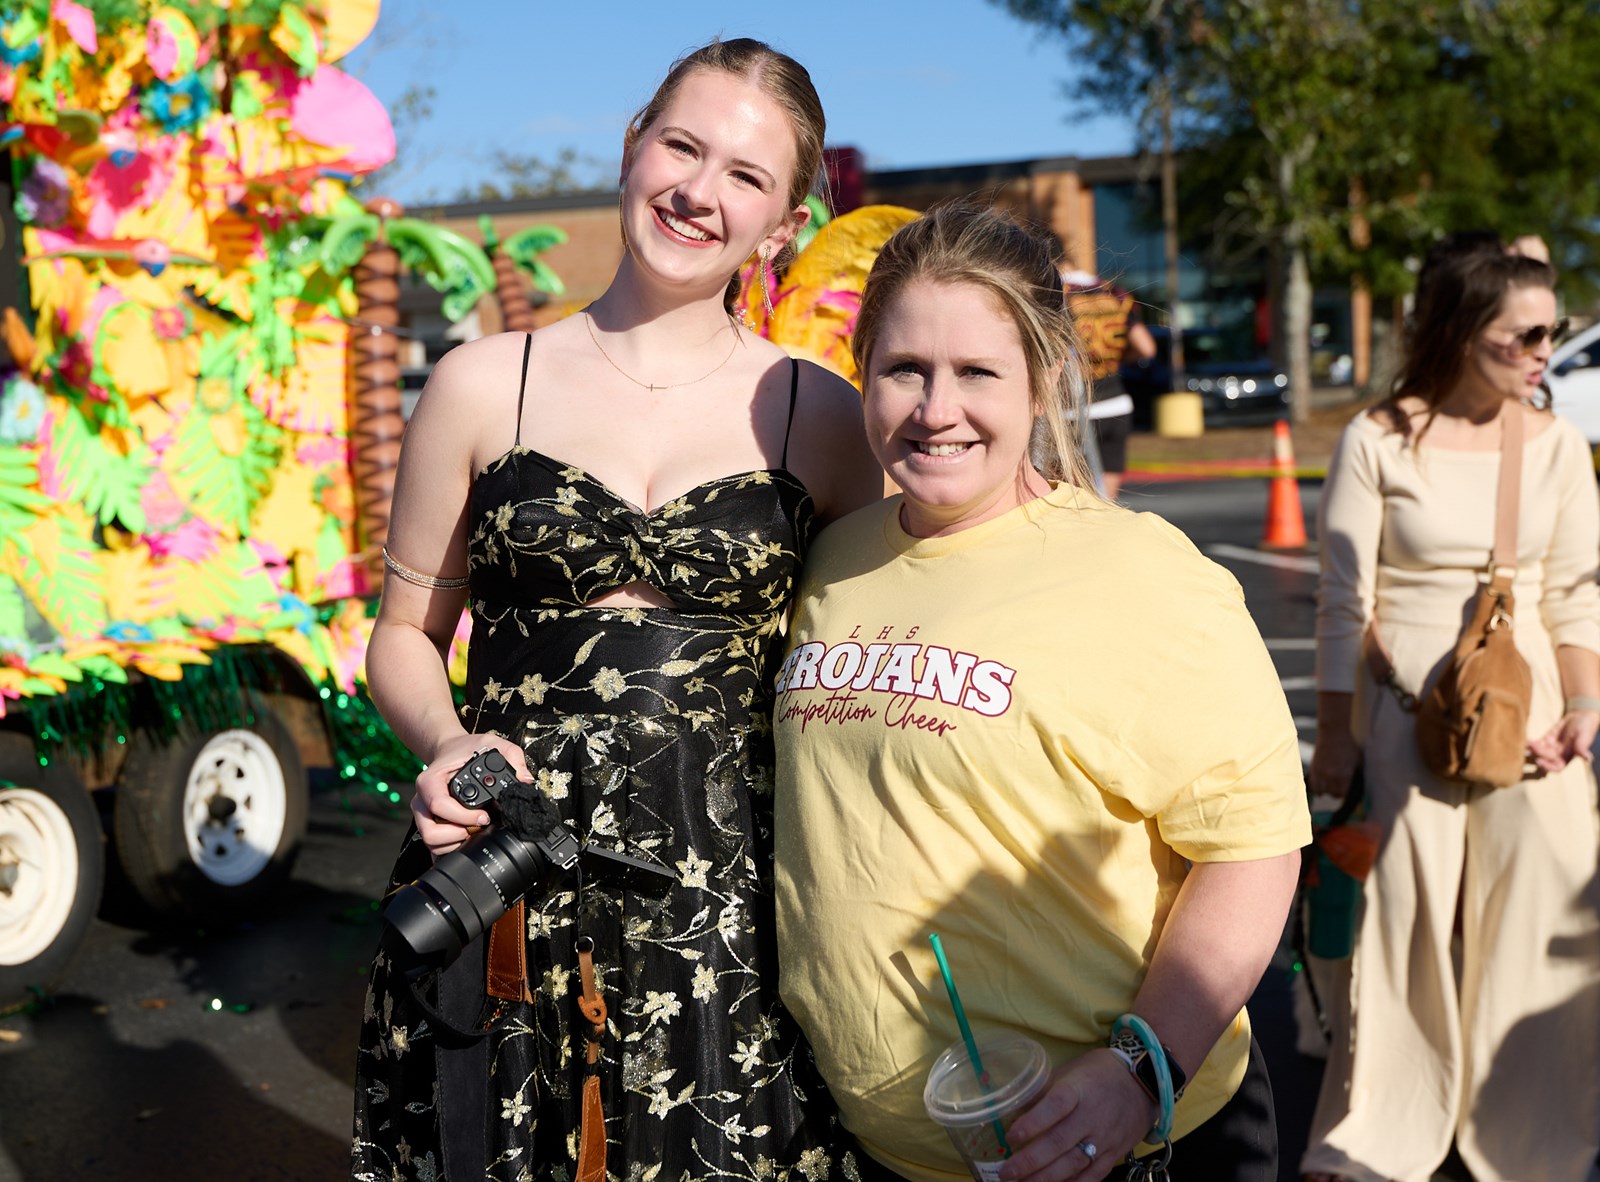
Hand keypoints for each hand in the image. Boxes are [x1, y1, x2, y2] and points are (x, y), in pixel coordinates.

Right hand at [411, 732, 531, 856]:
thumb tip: (525, 780)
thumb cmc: (466, 750)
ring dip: (456, 842)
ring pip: (431, 843)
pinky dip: (451, 848)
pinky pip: (434, 847)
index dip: (462, 816)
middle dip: (458, 835)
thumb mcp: (491, 743)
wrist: (450, 751)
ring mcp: (424, 815)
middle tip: (479, 827)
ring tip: (474, 831)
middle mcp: (422, 800)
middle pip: (430, 832)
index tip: (484, 816)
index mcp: (430, 781)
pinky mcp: (429, 824)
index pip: (438, 805)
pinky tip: (466, 837)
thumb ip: (512, 757)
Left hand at [998, 1049, 1157, 1180]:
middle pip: (1060, 1142)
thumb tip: (1013, 1110)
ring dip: (1045, 1178)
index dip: (1033, 1122)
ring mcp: (1105, 1139)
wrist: (1143, 1083)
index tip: (1010, 1136)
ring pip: (1073, 1164)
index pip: (1055, 1106)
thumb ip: (1044, 1092)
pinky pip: (1092, 1177)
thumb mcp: (1069, 1072)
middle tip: (1007, 1172)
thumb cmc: (1098, 1074)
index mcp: (1079, 1089)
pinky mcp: (1115, 1155)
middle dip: (1031, 1161)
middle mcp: (1092, 1116)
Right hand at [1308, 730, 1360, 799]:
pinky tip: (1321, 785)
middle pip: (1333, 794)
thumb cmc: (1348, 746)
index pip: (1344, 795)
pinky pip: (1313, 785)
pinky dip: (1317, 787)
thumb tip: (1358, 785)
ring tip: (1330, 787)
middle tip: (1340, 788)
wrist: (1333, 733)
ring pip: (1322, 791)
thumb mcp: (1358, 760)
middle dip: (1337, 793)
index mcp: (1344, 775)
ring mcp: (1321, 772)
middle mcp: (1331, 776)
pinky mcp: (1313, 768)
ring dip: (1326, 791)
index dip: (1346, 795)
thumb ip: (1357, 774)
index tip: (1347, 793)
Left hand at [1527, 710, 1598, 775]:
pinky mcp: (1546, 740)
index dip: (1547, 767)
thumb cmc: (1586, 726)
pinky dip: (1529, 744)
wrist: (1581, 716)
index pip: (1556, 767)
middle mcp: (1558, 755)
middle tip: (1532, 746)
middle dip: (1537, 754)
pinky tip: (1524, 740)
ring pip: (1537, 753)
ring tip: (1524, 745)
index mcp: (1568, 757)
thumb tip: (1588, 759)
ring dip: (1529, 751)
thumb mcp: (1584, 736)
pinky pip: (1535, 744)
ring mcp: (1551, 748)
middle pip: (1544, 759)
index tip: (1539, 761)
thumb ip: (1582, 747)